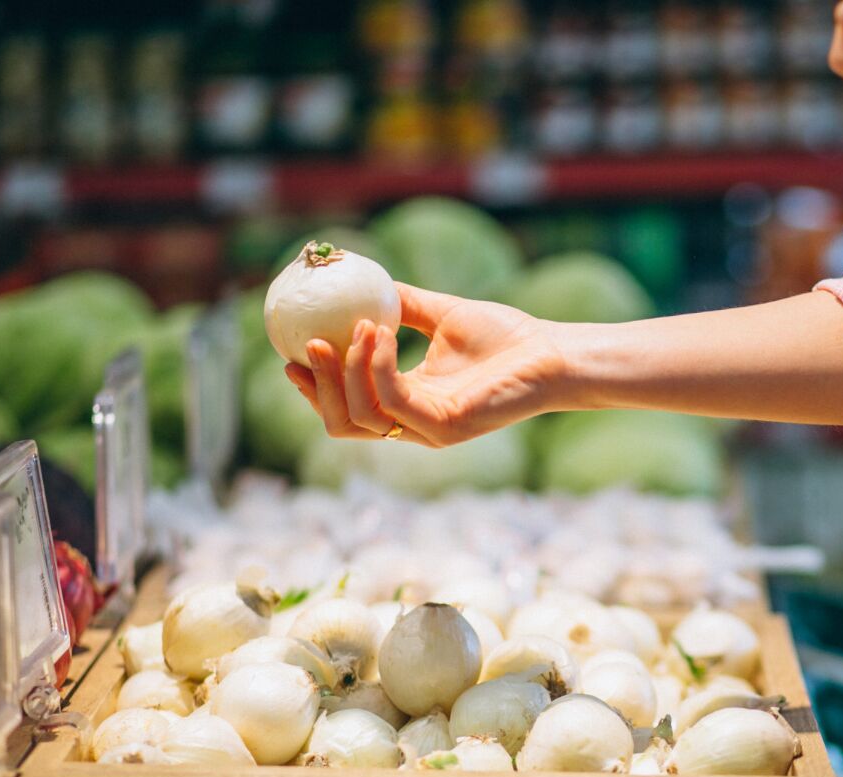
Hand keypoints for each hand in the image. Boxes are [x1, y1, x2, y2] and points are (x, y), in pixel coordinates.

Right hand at [286, 283, 567, 446]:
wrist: (552, 352)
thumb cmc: (508, 337)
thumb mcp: (442, 314)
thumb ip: (403, 304)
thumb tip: (365, 279)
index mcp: (410, 404)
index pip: (348, 408)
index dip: (314, 387)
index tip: (291, 351)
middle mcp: (414, 425)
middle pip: (342, 423)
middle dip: (316, 387)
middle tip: (306, 344)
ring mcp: (428, 431)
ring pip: (359, 416)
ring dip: (346, 369)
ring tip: (354, 327)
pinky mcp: (444, 427)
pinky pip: (391, 399)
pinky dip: (376, 364)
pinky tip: (377, 331)